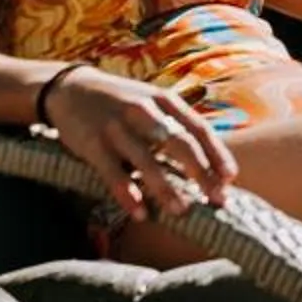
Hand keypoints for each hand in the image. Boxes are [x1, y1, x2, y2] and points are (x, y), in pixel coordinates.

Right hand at [40, 66, 235, 220]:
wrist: (71, 89)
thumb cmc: (122, 102)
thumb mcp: (152, 101)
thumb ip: (176, 124)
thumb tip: (209, 157)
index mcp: (164, 100)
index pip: (198, 127)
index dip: (217, 153)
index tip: (231, 177)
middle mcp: (144, 110)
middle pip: (179, 143)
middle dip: (201, 172)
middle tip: (217, 199)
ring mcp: (117, 127)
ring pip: (146, 160)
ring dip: (165, 187)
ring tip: (182, 210)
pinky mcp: (93, 144)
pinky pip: (112, 173)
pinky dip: (127, 193)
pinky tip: (139, 213)